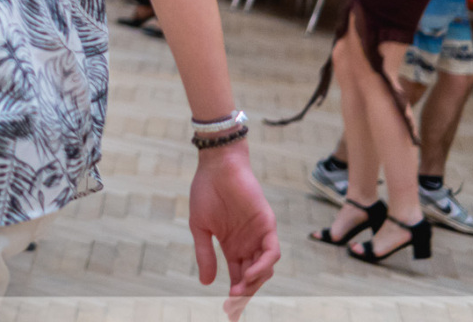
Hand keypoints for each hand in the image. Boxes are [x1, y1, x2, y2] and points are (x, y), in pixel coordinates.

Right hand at [188, 143, 279, 317]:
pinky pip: (272, 252)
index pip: (237, 277)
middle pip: (252, 277)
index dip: (235, 296)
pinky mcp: (268, 225)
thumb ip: (205, 255)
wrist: (217, 166)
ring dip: (254, 282)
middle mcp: (248, 244)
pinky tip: (250, 273)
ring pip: (265, 268)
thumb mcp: (200, 227)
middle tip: (234, 305)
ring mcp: (259, 235)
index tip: (230, 313)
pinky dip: (264, 264)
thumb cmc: (206, 191)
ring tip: (239, 290)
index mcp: (232, 246)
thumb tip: (206, 283)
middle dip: (245, 294)